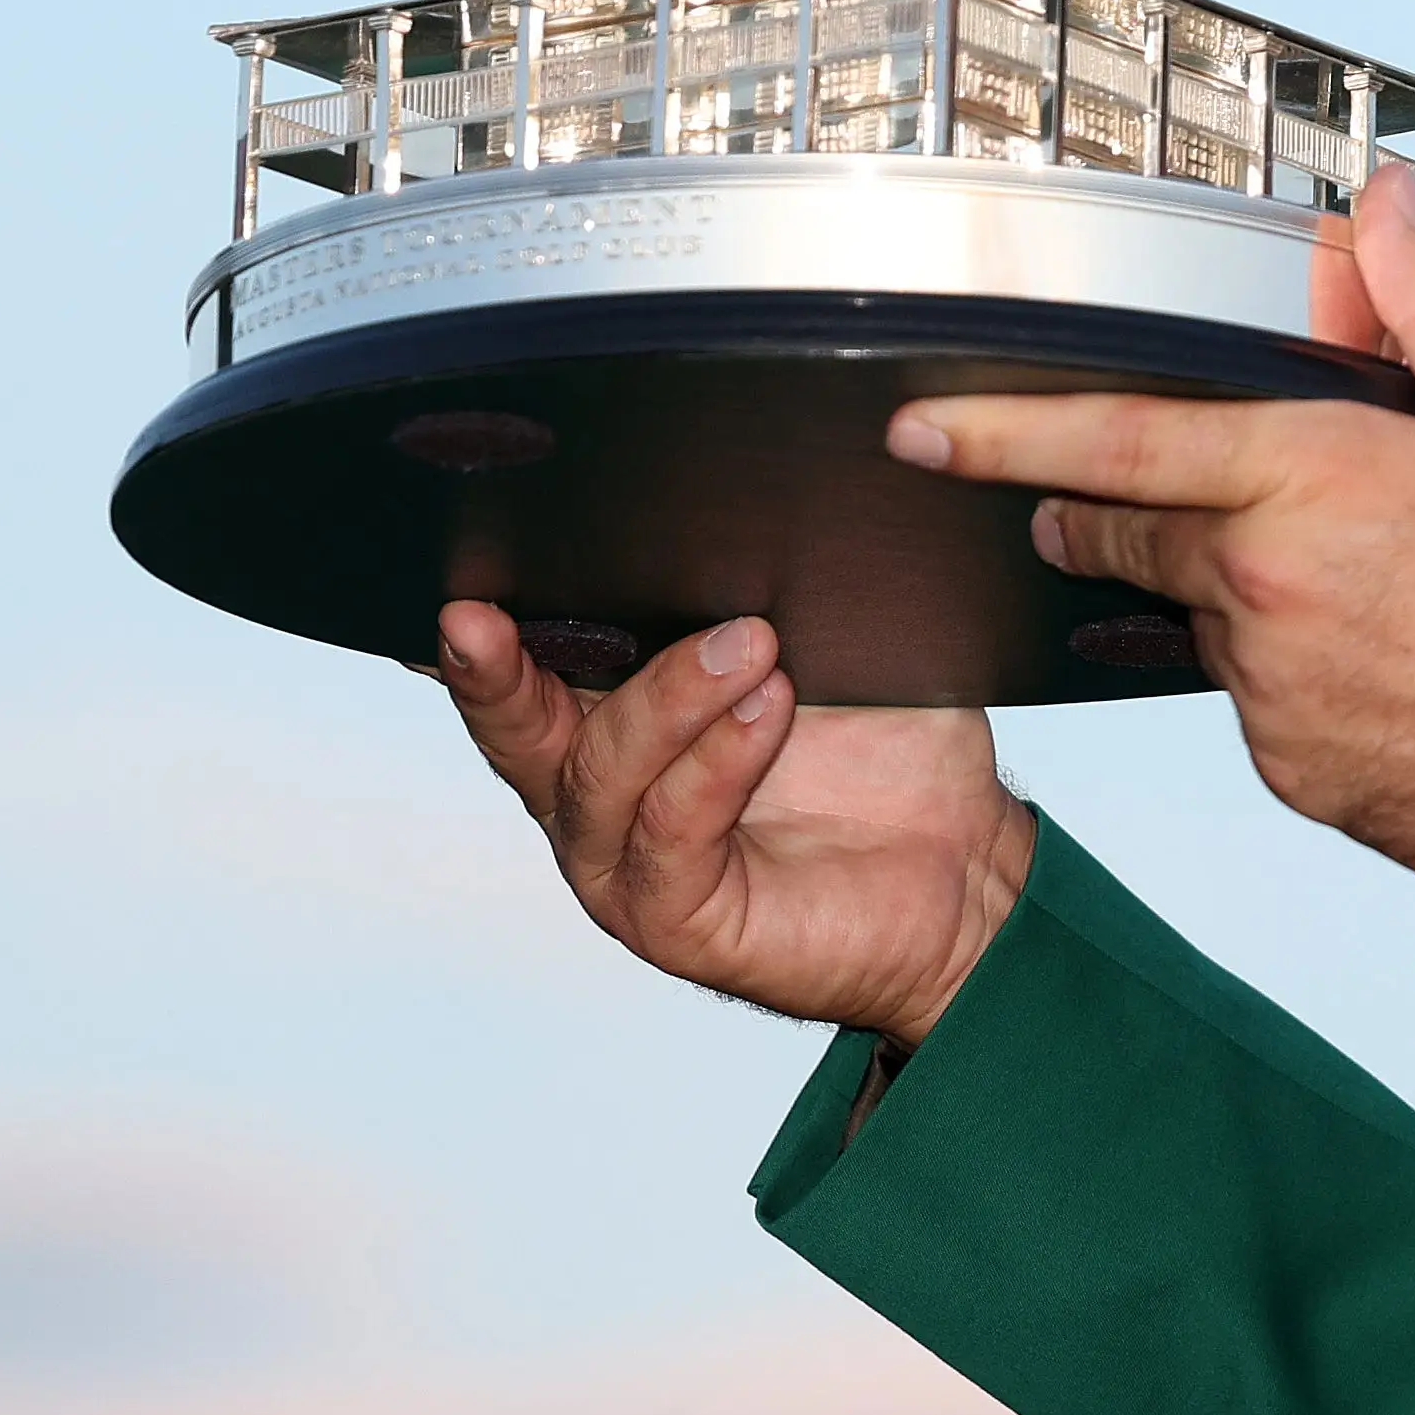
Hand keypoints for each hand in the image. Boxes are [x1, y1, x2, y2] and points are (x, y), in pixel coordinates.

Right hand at [437, 604, 1036, 1043]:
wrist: (966, 864)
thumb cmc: (886, 750)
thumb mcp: (822, 647)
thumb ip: (753, 591)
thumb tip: (732, 494)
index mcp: (613, 718)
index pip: (520, 673)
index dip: (473, 636)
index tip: (449, 584)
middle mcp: (601, 794)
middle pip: (515, 731)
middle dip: (493, 671)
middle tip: (482, 615)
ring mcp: (631, 865)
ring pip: (597, 777)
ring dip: (666, 701)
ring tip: (750, 645)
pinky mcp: (680, 921)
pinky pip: (669, 837)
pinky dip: (713, 766)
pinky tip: (765, 712)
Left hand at [888, 180, 1414, 892]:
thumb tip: (1380, 208)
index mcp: (1317, 479)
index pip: (1119, 445)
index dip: (1003, 432)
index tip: (919, 426)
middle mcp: (1269, 586)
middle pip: (1134, 532)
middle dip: (1129, 508)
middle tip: (1204, 501)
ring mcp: (1270, 689)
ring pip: (1204, 619)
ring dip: (1247, 596)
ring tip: (1375, 599)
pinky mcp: (1285, 768)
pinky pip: (1253, 703)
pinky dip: (1293, 675)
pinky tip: (1386, 670)